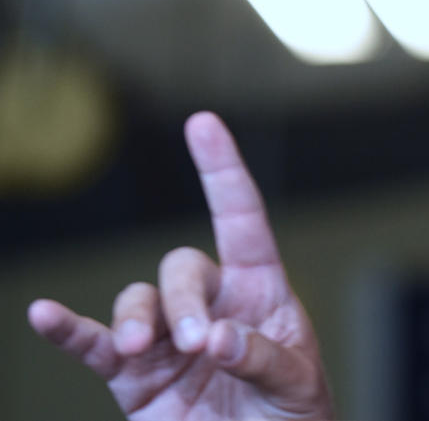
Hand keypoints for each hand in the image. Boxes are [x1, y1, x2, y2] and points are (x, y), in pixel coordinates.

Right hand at [27, 111, 334, 419]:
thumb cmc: (293, 417)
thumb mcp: (297, 384)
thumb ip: (263, 357)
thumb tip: (216, 338)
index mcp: (261, 290)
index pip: (242, 219)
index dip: (222, 171)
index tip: (202, 122)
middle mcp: (211, 303)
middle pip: (183, 267)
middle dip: (184, 300)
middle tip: (200, 344)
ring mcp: (168, 337)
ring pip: (139, 299)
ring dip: (136, 319)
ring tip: (140, 351)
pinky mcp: (134, 377)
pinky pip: (94, 345)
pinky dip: (69, 330)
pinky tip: (45, 316)